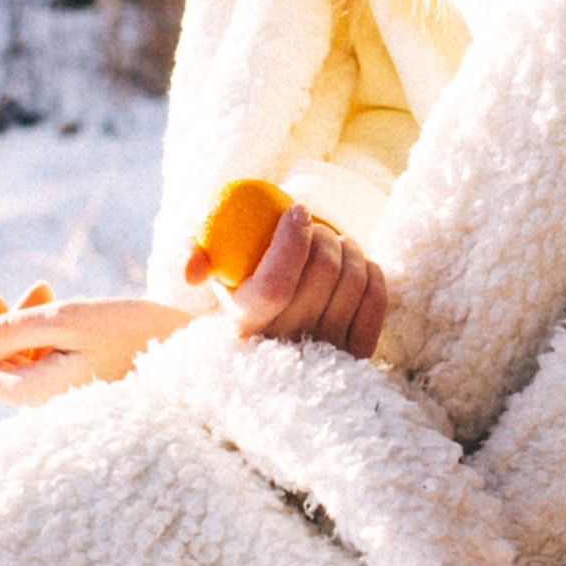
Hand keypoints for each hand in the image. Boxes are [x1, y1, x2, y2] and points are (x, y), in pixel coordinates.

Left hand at [0, 279, 191, 404]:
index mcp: (37, 393)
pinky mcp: (85, 390)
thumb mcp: (71, 320)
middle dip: (5, 324)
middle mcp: (47, 405)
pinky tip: (67, 310)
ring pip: (25, 363)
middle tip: (35, 287)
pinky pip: (50, 366)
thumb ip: (15, 332)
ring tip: (49, 291)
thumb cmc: (135, 333)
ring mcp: (67, 400)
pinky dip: (50, 335)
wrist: (194, 354)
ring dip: (28, 325)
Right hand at [182, 201, 385, 359]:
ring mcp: (325, 354)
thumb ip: (190, 257)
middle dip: (323, 234)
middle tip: (314, 226)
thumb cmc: (237, 288)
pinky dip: (371, 270)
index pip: (276, 285)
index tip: (296, 210)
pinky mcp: (357, 354)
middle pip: (323, 273)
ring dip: (349, 247)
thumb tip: (192, 274)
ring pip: (354, 281)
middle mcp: (286, 349)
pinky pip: (375, 300)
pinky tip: (355, 263)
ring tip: (333, 242)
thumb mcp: (208, 269)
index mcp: (245, 327)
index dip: (292, 241)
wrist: (268, 334)